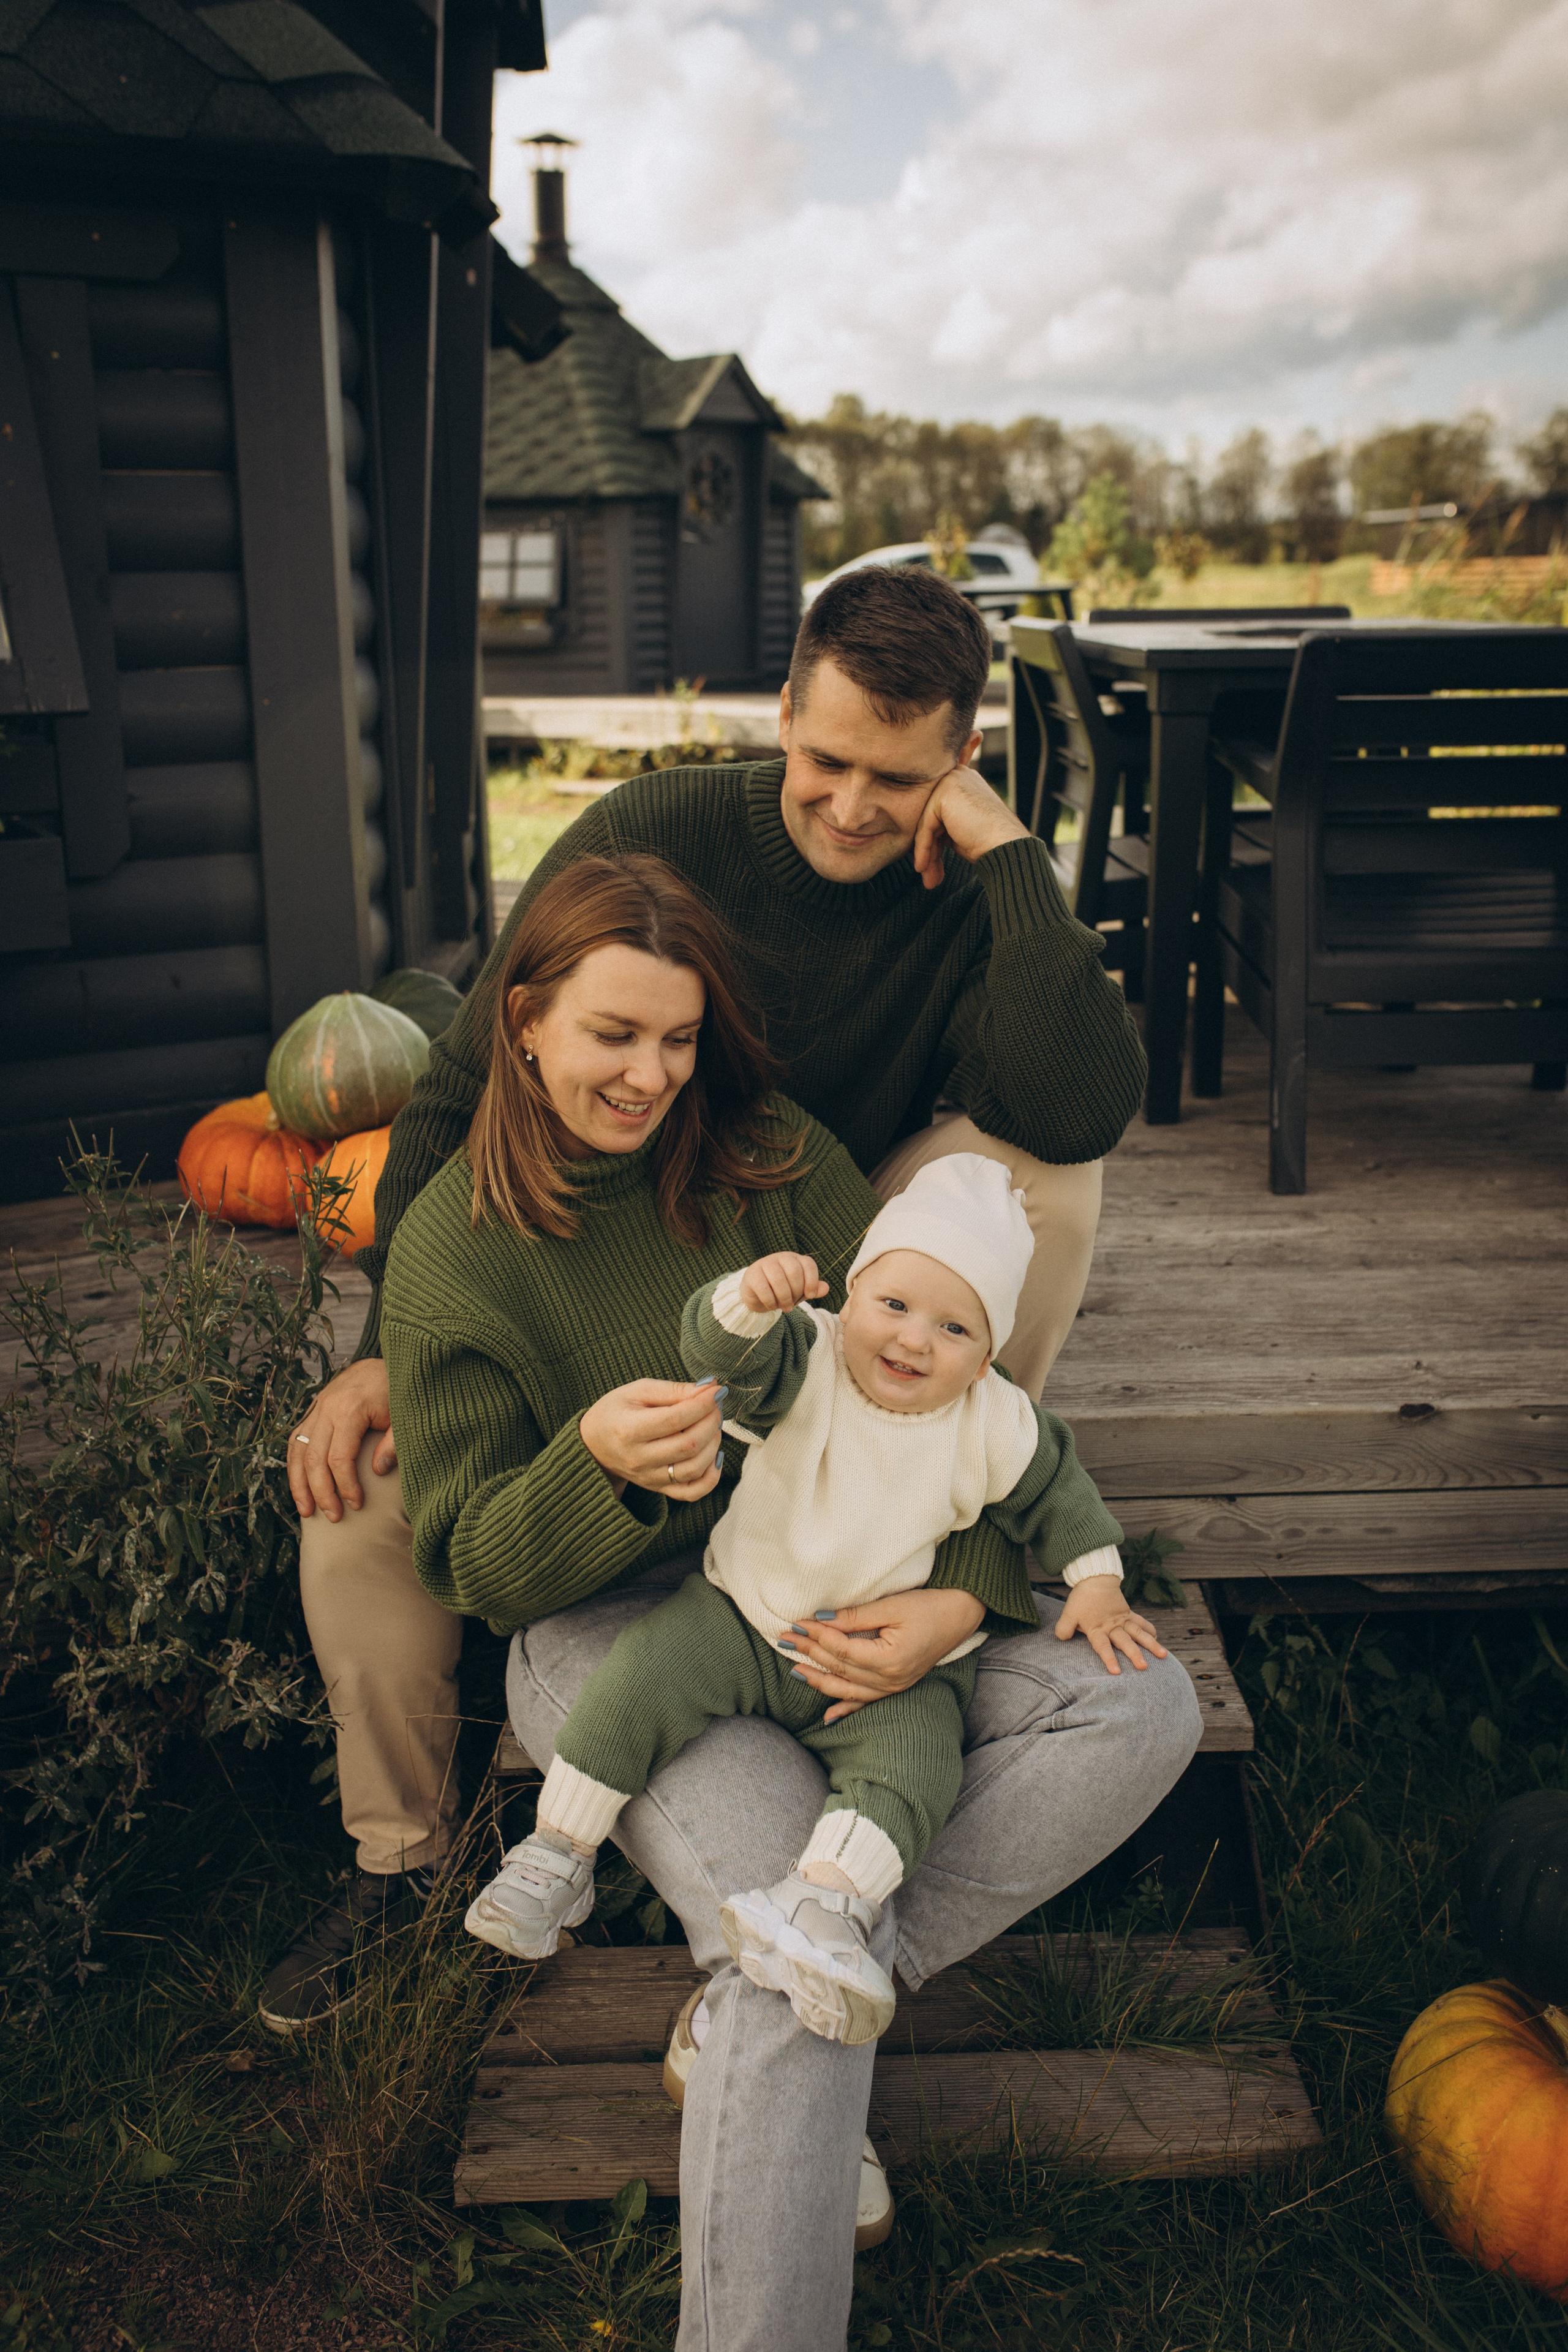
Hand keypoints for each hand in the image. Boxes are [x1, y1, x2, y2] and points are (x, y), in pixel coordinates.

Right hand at [288, 1359, 395, 1521]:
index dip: (345, 1486)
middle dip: (321, 1492)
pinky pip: (296, 1439)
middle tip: (333, 1517)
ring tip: (307, 1511)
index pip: (338, 1457)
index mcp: (350, 1408)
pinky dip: (295, 1465)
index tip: (356, 1505)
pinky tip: (300, 1486)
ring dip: (300, 1483)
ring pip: (298, 1450)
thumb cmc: (402, 1390)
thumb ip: (394, 1444)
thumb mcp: (404, 1416)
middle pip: (314, 1458)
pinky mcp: (315, 1408)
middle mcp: (327, 1407)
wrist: (394, 1358)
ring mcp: (318, 1406)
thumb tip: (377, 1471)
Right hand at [579, 1377, 724, 1505]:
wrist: (594, 1445)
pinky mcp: (658, 1488)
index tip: (717, 1391)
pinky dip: (711, 1477)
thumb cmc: (616, 1412)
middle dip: (711, 1422)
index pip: (676, 1419)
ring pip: (694, 1468)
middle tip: (715, 1406)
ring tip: (712, 1426)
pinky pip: (692, 1492)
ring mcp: (649, 1478)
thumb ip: (673, 1390)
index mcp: (629, 1429)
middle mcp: (639, 1459)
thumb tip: (708, 1388)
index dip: (703, 1404)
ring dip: (713, 1445)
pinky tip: (713, 1455)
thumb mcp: (638, 1390)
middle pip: (689, 1445)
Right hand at [739, 1252, 827, 1313]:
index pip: (808, 1264)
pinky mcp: (752, 1274)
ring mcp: (765, 1263)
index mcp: (795, 1259)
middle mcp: (780, 1257)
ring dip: (784, 1298)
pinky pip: (764, 1288)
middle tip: (793, 1304)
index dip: (812, 1281)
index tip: (810, 1295)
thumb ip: (813, 1289)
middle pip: (794, 1272)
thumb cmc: (781, 1291)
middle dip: (796, 1292)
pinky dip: (770, 1301)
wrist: (756, 1295)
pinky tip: (772, 1306)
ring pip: (778, 1279)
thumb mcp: (800, 1292)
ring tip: (785, 1307)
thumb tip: (826, 1288)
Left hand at [779, 1588, 985, 1723]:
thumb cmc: (928, 1607)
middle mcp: (891, 1680)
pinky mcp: (896, 1687)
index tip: (797, 1623)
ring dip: (819, 1680)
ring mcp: (894, 1688)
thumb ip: (855, 1617)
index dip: (817, 1636)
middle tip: (785, 1640)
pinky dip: (845, 1709)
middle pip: (841, 1669)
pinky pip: (866, 1703)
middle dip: (810, 1654)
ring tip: (794, 1671)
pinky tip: (827, 1717)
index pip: (842, 1650)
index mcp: (889, 1659)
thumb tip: (820, 1619)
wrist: (960, 1616)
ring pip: (848, 1689)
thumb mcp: (892, 1606)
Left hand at [912, 763, 1028, 891]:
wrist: (1006, 845)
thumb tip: (919, 845)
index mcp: (962, 782)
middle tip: (930, 877)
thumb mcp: (958, 831)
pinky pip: (926, 826)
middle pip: (930, 817)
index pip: (937, 813)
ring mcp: (950, 781)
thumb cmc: (988, 842)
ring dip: (926, 854)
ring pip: (926, 823)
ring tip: (929, 879)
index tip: (929, 868)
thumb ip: (940, 827)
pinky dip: (924, 849)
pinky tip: (923, 867)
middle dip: (929, 850)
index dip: (932, 843)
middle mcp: (956, 776)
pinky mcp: (944, 793)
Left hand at [1053, 1575, 1167, 1675]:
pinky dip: (1149, 1629)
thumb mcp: (1068, 1614)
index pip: (1103, 1646)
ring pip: (1138, 1633)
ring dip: (1150, 1644)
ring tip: (1163, 1655)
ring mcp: (1122, 1620)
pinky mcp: (1128, 1613)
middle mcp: (1112, 1626)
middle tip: (1144, 1667)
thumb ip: (1064, 1629)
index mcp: (1097, 1628)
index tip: (1117, 1672)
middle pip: (1124, 1642)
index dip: (1109, 1659)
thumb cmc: (1081, 1598)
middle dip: (1134, 1654)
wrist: (1094, 1578)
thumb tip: (1062, 1639)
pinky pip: (1141, 1622)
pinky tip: (1157, 1638)